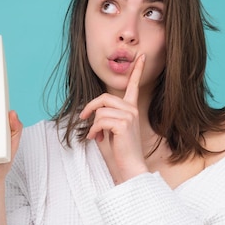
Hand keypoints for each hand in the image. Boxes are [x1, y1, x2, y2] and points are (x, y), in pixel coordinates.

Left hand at [79, 55, 148, 182]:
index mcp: (131, 109)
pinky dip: (93, 131)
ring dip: (92, 125)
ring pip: (100, 111)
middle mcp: (132, 109)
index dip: (137, 70)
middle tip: (83, 119)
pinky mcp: (123, 124)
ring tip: (95, 137)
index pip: (133, 86)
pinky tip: (96, 139)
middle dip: (90, 108)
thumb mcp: (110, 130)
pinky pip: (99, 120)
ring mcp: (129, 116)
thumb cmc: (119, 151)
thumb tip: (91, 111)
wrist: (129, 167)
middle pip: (104, 98)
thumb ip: (105, 116)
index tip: (142, 57)